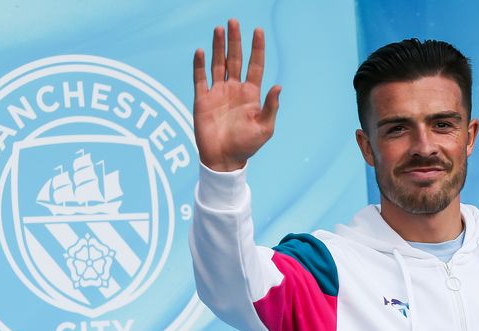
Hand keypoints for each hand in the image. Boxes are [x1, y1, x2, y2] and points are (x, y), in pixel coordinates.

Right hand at [192, 18, 281, 171]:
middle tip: (234, 21)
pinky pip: (200, 78)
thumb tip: (278, 86)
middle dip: (235, 40)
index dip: (257, 48)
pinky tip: (201, 52)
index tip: (258, 30)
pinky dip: (200, 65)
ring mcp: (218, 93)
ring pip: (218, 64)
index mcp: (251, 94)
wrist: (223, 159)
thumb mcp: (264, 128)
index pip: (255, 65)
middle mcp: (234, 89)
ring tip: (219, 29)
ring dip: (218, 47)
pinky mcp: (202, 99)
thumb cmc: (246, 146)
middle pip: (235, 59)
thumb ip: (271, 107)